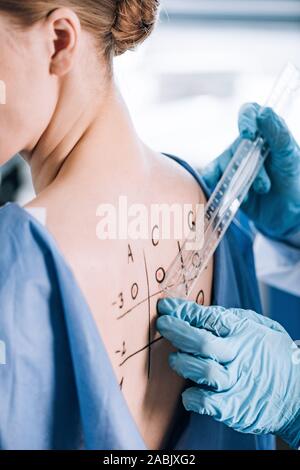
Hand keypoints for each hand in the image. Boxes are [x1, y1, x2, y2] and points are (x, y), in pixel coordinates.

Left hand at [156, 297, 299, 447]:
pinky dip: (192, 397)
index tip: (166, 306)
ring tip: (175, 358)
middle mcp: (240, 356)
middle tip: (163, 324)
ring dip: (183, 363)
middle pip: (202, 341)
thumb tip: (196, 312)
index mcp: (245, 332)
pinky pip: (206, 402)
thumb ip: (232, 319)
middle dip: (177, 330)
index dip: (184, 311)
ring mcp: (237, 383)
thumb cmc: (274, 356)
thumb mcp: (261, 328)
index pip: (210, 317)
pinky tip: (188, 392)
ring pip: (203, 371)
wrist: (299, 394)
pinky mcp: (234, 407)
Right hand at [202, 103, 299, 243]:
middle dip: (249, 168)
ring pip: (225, 165)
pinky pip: (211, 177)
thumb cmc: (290, 178)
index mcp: (263, 132)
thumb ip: (278, 134)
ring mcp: (232, 162)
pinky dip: (213, 185)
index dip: (246, 120)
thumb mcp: (290, 156)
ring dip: (239, 183)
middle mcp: (245, 144)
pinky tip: (225, 195)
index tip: (249, 135)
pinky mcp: (222, 180)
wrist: (285, 210)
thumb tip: (263, 112)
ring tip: (252, 196)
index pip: (249, 113)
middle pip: (236, 146)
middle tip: (264, 185)